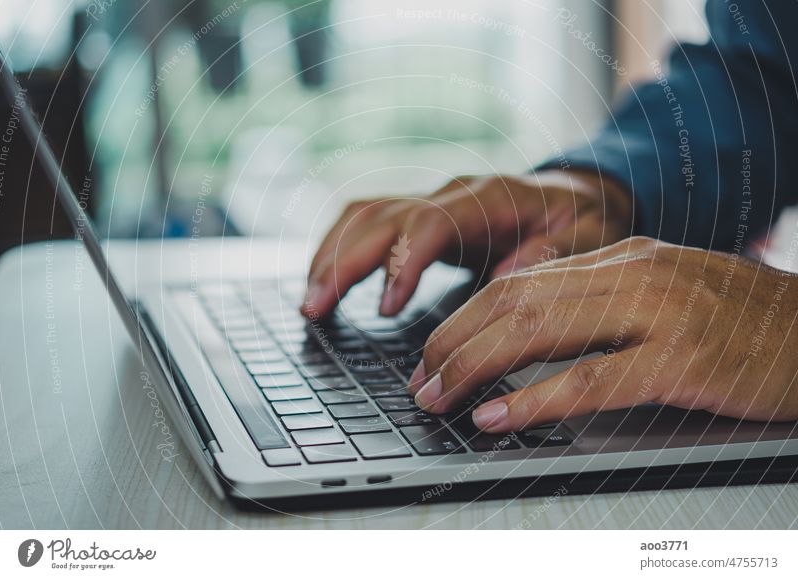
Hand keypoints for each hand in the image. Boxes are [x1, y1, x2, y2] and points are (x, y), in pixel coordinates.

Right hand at [301, 170, 631, 317]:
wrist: (573, 196)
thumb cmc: (578, 220)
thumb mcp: (584, 236)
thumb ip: (549, 253)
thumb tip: (509, 273)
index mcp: (489, 197)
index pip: (430, 222)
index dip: (401, 261)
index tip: (384, 306)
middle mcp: (451, 194)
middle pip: (381, 217)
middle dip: (343, 262)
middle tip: (314, 309)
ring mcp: (431, 201)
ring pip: (364, 215)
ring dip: (330, 256)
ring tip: (309, 302)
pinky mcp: (420, 216)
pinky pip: (367, 222)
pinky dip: (339, 249)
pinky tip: (323, 280)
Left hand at [408, 237, 797, 430]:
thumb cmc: (736, 317)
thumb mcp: (659, 290)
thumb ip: (597, 298)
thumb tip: (527, 322)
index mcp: (619, 258)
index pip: (516, 281)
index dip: (463, 319)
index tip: (433, 352)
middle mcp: (630, 274)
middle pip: (513, 302)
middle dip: (454, 344)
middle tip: (421, 382)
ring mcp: (657, 314)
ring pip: (539, 331)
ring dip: (477, 368)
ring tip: (441, 398)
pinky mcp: (682, 361)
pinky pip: (591, 379)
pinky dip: (536, 399)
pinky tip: (499, 415)